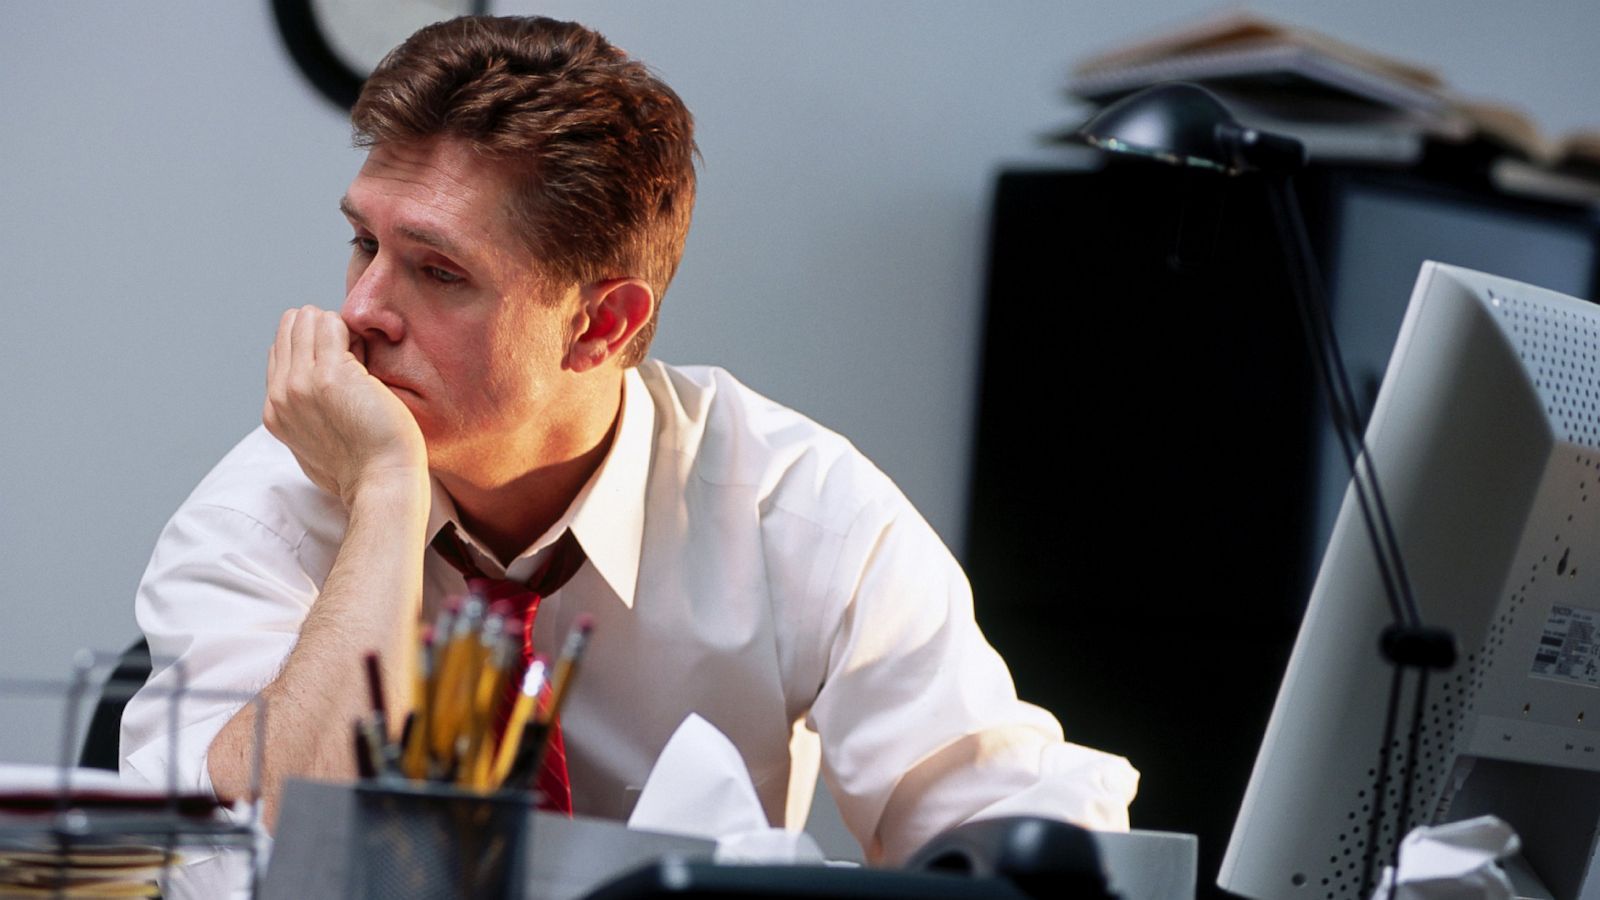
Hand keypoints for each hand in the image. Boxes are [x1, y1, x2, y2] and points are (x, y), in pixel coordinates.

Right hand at [264, 306, 427, 505]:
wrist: (382, 484)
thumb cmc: (364, 469)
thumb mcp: (315, 445)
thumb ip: (306, 417)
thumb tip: (315, 398)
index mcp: (275, 411)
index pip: (280, 351)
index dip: (313, 348)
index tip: (342, 366)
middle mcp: (281, 395)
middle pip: (289, 327)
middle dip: (323, 331)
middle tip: (355, 358)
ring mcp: (301, 383)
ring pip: (306, 319)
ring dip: (338, 329)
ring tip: (362, 359)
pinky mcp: (329, 375)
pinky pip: (332, 324)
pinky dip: (354, 332)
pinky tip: (369, 360)